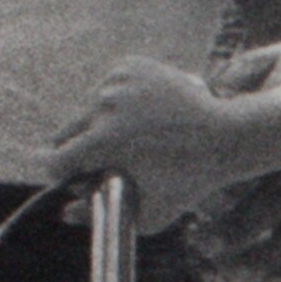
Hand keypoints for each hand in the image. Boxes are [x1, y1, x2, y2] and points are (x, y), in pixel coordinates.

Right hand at [49, 56, 259, 207]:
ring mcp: (116, 80)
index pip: (54, 159)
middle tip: (106, 161)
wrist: (226, 135)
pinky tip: (141, 115)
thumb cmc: (189, 181)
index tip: (74, 179)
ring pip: (87, 107)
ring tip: (133, 138)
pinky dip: (117, 101)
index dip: (61, 174)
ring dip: (99, 124)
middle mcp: (104, 103)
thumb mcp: (147, 212)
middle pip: (66, 131)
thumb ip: (99, 217)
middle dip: (77, 150)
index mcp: (103, 139)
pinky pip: (108, 87)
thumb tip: (64, 212)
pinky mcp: (130, 64)